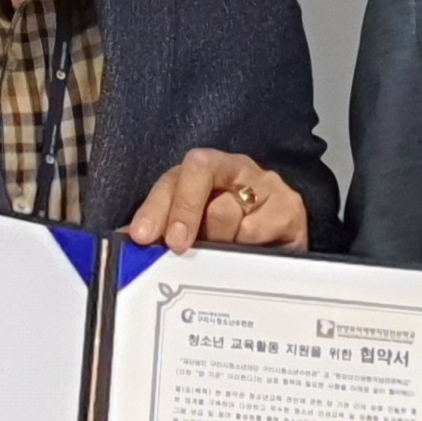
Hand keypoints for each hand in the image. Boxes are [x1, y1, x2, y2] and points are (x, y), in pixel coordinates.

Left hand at [127, 149, 308, 254]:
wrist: (283, 239)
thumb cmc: (232, 231)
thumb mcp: (195, 225)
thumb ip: (164, 226)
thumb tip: (132, 241)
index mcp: (206, 168)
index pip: (178, 174)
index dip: (158, 205)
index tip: (144, 235)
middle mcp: (236, 168)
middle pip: (201, 178)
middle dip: (183, 214)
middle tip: (177, 245)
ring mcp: (266, 185)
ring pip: (227, 210)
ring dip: (217, 238)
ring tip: (222, 251)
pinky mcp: (289, 208)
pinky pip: (257, 229)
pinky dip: (246, 247)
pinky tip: (248, 252)